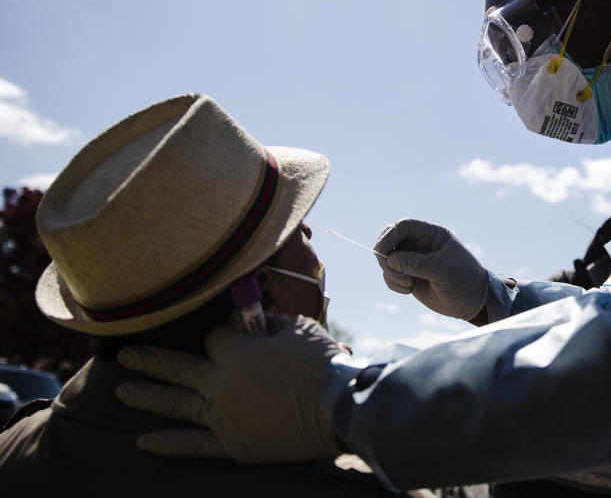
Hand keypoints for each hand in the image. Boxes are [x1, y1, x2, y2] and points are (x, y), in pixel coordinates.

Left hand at [115, 314, 353, 462]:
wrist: (338, 407)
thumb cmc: (320, 362)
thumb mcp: (297, 329)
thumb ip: (268, 322)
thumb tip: (252, 319)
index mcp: (234, 352)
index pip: (213, 338)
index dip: (222, 334)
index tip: (233, 335)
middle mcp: (218, 383)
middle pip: (176, 367)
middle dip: (149, 358)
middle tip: (124, 355)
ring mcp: (222, 416)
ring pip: (175, 404)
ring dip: (146, 396)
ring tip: (120, 391)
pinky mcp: (232, 443)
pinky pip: (194, 444)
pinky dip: (169, 443)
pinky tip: (143, 442)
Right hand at [374, 219, 487, 319]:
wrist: (473, 302)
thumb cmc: (464, 280)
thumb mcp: (444, 270)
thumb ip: (417, 264)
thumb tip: (390, 259)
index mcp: (432, 235)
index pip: (404, 226)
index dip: (390, 235)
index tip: (382, 251)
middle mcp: (420, 245)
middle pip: (390, 240)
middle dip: (385, 254)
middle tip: (389, 268)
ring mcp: (413, 261)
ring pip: (387, 260)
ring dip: (391, 273)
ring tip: (409, 284)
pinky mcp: (409, 277)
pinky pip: (390, 276)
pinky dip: (393, 283)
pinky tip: (409, 290)